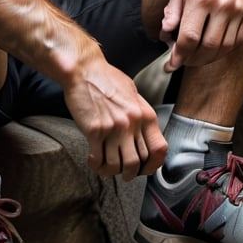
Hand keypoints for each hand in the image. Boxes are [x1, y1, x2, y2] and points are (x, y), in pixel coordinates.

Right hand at [63, 58, 167, 180]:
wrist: (83, 70)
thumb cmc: (106, 79)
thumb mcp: (132, 94)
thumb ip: (140, 114)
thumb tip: (143, 134)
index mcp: (144, 114)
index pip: (158, 149)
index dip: (153, 165)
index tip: (146, 169)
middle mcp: (132, 123)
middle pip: (137, 162)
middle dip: (130, 173)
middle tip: (124, 172)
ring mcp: (113, 128)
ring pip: (117, 166)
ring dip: (111, 171)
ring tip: (107, 168)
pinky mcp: (95, 131)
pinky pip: (98, 159)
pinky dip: (97, 166)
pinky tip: (94, 161)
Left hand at [160, 0, 242, 70]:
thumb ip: (173, 11)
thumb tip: (165, 34)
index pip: (188, 38)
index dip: (177, 56)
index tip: (170, 65)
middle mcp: (221, 6)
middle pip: (206, 48)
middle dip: (191, 60)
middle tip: (182, 60)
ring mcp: (238, 11)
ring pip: (223, 48)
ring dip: (207, 58)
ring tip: (196, 56)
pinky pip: (237, 42)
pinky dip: (224, 51)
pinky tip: (214, 48)